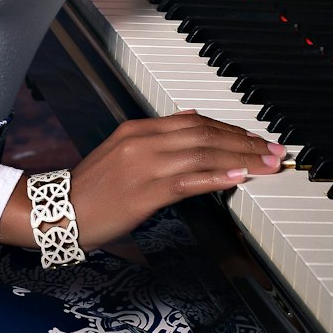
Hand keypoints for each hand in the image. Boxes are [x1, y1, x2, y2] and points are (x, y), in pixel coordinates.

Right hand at [0, 112, 286, 252]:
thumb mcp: (123, 153)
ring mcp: (144, 165)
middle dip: (244, 142)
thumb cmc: (92, 189)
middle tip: (274, 151)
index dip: (229, 130)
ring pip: (202, 154)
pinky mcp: (145, 192)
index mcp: (138, 130)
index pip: (194, 122)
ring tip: (267, 164)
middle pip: (204, 134)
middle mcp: (143, 140)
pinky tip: (238, 177)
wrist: (58, 210)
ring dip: (240, 158)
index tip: (256, 139)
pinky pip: (188, 181)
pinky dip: (217, 177)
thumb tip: (192, 123)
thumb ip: (157, 139)